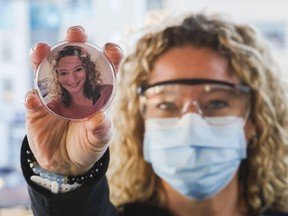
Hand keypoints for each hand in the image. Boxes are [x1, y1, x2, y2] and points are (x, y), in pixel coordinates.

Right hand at [25, 26, 122, 175]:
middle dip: (74, 41)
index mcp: (95, 90)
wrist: (67, 163)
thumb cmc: (88, 144)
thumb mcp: (99, 139)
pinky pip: (32, 100)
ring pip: (46, 70)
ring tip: (41, 52)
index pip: (105, 67)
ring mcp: (53, 95)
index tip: (111, 49)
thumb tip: (98, 119)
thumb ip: (101, 131)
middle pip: (73, 58)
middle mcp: (73, 86)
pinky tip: (33, 98)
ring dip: (43, 58)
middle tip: (75, 34)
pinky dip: (32, 97)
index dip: (110, 54)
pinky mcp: (36, 110)